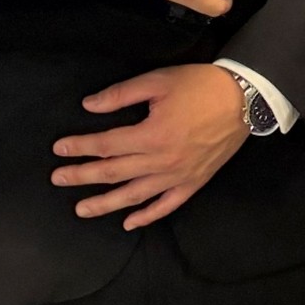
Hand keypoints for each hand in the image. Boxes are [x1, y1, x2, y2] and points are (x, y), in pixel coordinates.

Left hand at [51, 65, 248, 228]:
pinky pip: (166, 205)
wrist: (245, 99)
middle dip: (82, 176)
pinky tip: (128, 223)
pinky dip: (147, 216)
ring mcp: (178, 176)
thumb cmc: (200, 86)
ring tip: (81, 209)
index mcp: (151, 135)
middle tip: (58, 179)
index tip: (60, 148)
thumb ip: (121, 95)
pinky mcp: (193, 183)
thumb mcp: (159, 81)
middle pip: (113, 172)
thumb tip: (89, 106)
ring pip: (134, 196)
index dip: (80, 147)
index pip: (106, 145)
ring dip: (105, 204)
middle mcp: (161, 161)